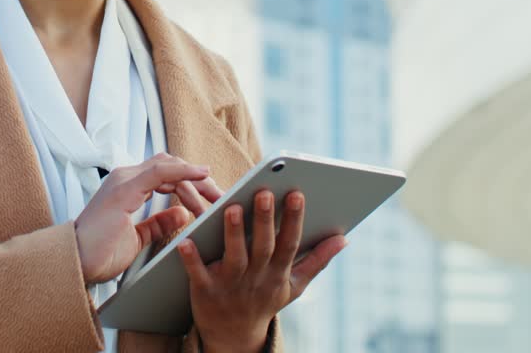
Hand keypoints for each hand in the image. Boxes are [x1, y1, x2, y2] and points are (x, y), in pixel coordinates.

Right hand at [74, 152, 223, 283]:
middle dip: (198, 179)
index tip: (212, 196)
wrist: (76, 263)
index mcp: (128, 187)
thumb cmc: (100, 253)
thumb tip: (182, 214)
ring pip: (169, 166)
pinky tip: (201, 174)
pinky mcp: (125, 188)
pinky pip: (160, 171)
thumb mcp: (139, 237)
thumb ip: (159, 223)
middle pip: (171, 166)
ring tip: (216, 192)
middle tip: (221, 195)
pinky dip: (183, 170)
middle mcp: (125, 177)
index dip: (190, 182)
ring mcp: (124, 180)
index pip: (165, 174)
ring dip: (196, 178)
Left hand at [177, 190, 346, 352]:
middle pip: (262, 247)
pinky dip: (192, 259)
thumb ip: (317, 261)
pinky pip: (198, 274)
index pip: (289, 244)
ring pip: (234, 258)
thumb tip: (344, 239)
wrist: (233, 337)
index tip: (297, 193)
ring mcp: (230, 286)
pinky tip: (186, 240)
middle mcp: (256, 278)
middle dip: (264, 220)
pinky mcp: (205, 292)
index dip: (294, 220)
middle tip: (264, 192)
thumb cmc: (264, 300)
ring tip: (231, 207)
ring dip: (232, 234)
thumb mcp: (294, 286)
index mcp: (278, 274)